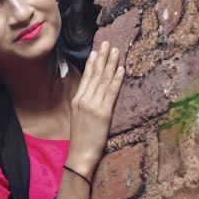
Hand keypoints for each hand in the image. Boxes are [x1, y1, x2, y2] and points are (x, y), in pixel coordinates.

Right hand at [65, 41, 123, 179]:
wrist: (80, 155)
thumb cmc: (81, 139)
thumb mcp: (78, 117)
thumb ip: (85, 104)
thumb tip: (93, 94)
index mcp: (77, 100)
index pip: (86, 77)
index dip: (92, 62)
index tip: (97, 50)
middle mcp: (84, 100)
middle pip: (95, 74)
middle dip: (102, 57)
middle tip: (107, 42)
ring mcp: (93, 106)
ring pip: (103, 80)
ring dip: (110, 63)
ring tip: (115, 50)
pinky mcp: (103, 113)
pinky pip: (112, 92)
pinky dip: (117, 79)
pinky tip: (121, 69)